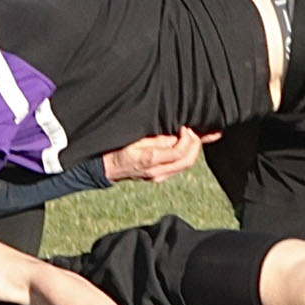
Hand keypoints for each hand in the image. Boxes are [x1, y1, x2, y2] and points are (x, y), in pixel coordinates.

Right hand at [102, 127, 216, 183]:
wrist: (109, 167)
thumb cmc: (119, 149)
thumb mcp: (135, 139)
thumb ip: (156, 139)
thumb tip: (175, 138)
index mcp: (151, 160)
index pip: (178, 153)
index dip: (186, 139)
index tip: (184, 127)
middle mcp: (157, 172)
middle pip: (186, 162)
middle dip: (195, 145)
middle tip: (192, 131)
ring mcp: (159, 177)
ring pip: (185, 166)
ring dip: (192, 150)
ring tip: (191, 136)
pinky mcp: (159, 176)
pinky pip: (179, 167)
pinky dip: (186, 155)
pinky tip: (187, 145)